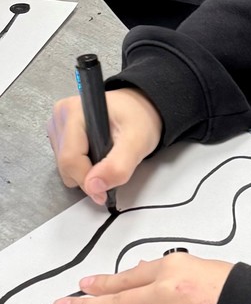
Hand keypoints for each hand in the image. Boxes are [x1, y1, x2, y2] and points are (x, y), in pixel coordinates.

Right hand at [47, 88, 162, 203]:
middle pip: (65, 163)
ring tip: (107, 156)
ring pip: (64, 165)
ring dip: (85, 170)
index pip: (70, 158)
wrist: (140, 109)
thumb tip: (92, 187)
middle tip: (112, 167)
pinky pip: (66, 160)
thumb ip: (117, 166)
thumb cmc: (140, 119)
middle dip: (87, 176)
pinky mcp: (60, 132)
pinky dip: (82, 164)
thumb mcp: (138, 142)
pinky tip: (97, 153)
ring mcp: (58, 123)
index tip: (103, 194)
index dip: (86, 181)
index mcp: (75, 111)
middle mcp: (61, 115)